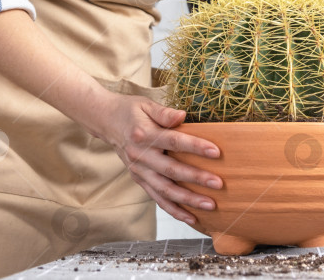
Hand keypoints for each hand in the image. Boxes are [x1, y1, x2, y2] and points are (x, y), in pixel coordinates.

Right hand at [98, 90, 223, 225]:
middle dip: (196, 178)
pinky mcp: (139, 180)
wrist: (105, 121)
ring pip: (165, 190)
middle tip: (218, 183)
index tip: (216, 152)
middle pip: (171, 170)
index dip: (195, 147)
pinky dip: (174, 210)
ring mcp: (139, 171)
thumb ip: (164, 113)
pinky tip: (192, 217)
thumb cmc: (131, 111)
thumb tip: (182, 116)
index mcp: (144, 135)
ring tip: (210, 205)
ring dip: (188, 200)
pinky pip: (158, 198)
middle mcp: (140, 156)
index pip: (173, 142)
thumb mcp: (146, 105)